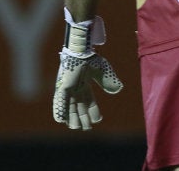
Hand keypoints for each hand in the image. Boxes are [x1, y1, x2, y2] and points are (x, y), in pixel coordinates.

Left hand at [52, 10, 122, 129]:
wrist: (82, 50)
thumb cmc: (91, 58)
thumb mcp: (103, 72)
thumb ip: (109, 81)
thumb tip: (118, 91)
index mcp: (84, 85)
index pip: (89, 102)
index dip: (93, 111)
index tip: (98, 120)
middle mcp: (75, 89)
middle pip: (79, 107)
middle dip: (83, 118)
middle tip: (86, 129)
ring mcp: (68, 88)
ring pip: (69, 107)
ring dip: (72, 118)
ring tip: (75, 128)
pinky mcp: (62, 86)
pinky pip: (60, 101)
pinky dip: (60, 110)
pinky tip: (60, 120)